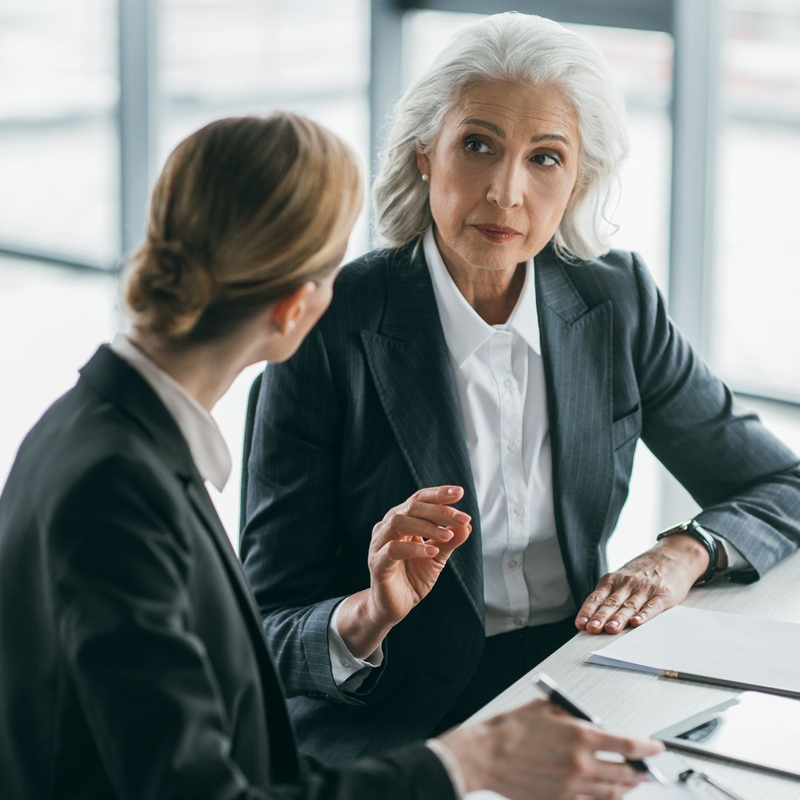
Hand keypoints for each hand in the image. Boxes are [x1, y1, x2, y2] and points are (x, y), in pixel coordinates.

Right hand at [337, 486, 470, 657]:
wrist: (394, 607)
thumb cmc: (413, 577)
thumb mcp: (437, 558)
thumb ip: (450, 541)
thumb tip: (467, 525)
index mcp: (402, 520)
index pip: (420, 499)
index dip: (438, 494)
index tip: (460, 492)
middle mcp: (388, 526)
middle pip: (412, 507)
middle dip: (439, 510)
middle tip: (462, 518)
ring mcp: (380, 543)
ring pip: (398, 522)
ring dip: (426, 526)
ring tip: (447, 535)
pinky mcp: (377, 563)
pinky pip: (393, 550)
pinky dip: (414, 548)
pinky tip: (432, 551)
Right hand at [441, 699, 662, 798]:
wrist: (485, 756)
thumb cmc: (510, 730)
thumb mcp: (545, 708)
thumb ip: (573, 714)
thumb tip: (591, 722)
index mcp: (579, 736)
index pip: (627, 744)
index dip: (648, 748)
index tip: (656, 747)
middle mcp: (580, 764)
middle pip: (625, 773)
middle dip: (642, 772)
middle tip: (650, 770)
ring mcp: (571, 786)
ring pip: (612, 793)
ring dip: (627, 788)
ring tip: (633, 783)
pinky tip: (608, 796)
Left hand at [575, 534, 710, 634]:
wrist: (673, 556)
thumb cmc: (643, 572)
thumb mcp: (623, 577)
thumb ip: (610, 594)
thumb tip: (592, 616)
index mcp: (613, 580)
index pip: (597, 597)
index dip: (588, 611)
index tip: (580, 624)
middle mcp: (627, 583)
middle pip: (611, 603)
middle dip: (600, 617)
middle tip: (592, 629)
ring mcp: (645, 588)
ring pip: (629, 605)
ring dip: (619, 618)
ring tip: (610, 629)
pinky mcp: (663, 594)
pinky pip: (652, 606)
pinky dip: (644, 615)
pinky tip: (637, 622)